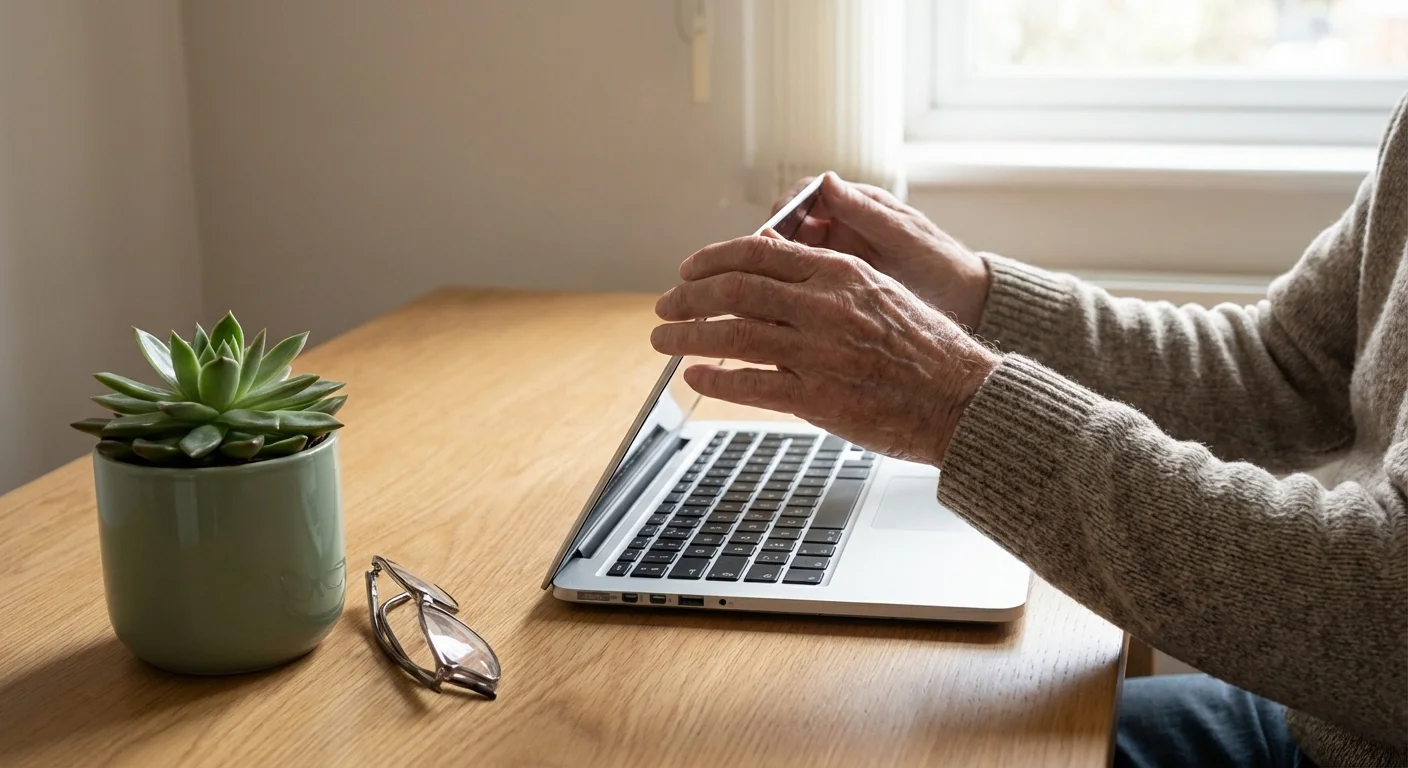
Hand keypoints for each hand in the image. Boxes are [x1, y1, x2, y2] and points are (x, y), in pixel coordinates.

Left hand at [651, 234, 1000, 465]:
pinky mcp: (819, 398)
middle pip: (736, 289)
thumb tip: (772, 268)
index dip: (713, 258)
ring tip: (663, 341)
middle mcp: (825, 306)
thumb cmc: (926, 350)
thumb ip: (825, 281)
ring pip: (733, 334)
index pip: (759, 251)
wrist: (963, 399)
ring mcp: (820, 352)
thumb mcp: (878, 293)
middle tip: (665, 306)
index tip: (689, 269)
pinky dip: (716, 380)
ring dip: (688, 336)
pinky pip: (752, 385)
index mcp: (840, 273)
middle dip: (689, 297)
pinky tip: (694, 377)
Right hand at [774, 172, 990, 328]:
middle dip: (769, 242)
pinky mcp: (836, 285)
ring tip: (764, 288)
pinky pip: (802, 282)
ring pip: (790, 257)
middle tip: (758, 265)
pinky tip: (782, 305)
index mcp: (855, 205)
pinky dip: (788, 291)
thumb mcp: (904, 236)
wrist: (965, 300)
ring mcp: (836, 257)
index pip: (805, 195)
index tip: (771, 228)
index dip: (784, 209)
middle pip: (788, 227)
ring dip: (774, 269)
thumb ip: (865, 212)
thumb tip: (827, 181)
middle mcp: (840, 227)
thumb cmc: (940, 262)